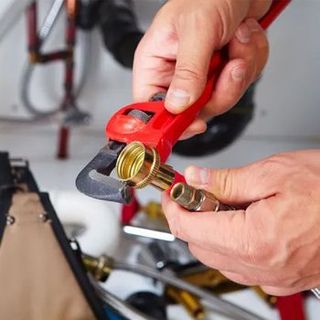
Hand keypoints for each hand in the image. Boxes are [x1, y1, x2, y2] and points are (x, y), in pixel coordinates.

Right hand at [133, 0, 270, 138]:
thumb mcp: (197, 30)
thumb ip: (188, 71)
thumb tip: (178, 105)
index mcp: (156, 63)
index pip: (152, 107)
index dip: (171, 122)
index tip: (194, 124)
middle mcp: (177, 74)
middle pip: (194, 110)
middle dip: (220, 90)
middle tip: (229, 66)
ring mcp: (202, 75)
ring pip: (221, 99)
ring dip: (239, 70)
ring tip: (238, 40)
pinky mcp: (223, 73)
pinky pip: (240, 84)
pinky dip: (251, 60)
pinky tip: (244, 37)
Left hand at [162, 150, 319, 295]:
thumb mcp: (272, 172)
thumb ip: (225, 180)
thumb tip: (195, 178)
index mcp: (254, 239)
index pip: (188, 227)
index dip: (173, 207)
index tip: (172, 193)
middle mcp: (262, 266)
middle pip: (198, 245)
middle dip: (189, 217)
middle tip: (196, 193)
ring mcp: (273, 276)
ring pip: (216, 257)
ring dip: (208, 230)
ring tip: (221, 204)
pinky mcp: (282, 276)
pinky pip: (239, 265)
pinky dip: (228, 243)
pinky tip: (239, 222)